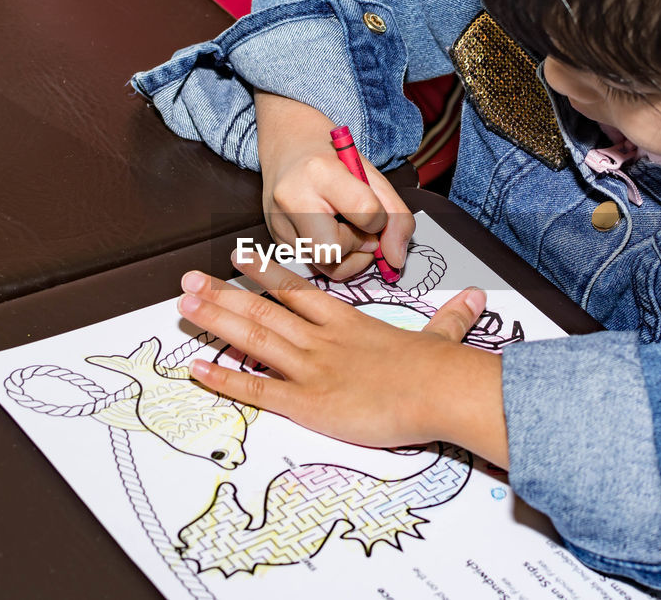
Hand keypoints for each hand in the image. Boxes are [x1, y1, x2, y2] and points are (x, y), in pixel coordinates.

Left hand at [177, 257, 508, 466]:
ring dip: (217, 322)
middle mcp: (323, 340)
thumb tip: (476, 299)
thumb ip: (451, 319)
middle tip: (187, 280)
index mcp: (349, 324)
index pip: (298, 292)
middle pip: (264, 310)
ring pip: (255, 339)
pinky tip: (197, 369)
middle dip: (223, 294)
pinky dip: (226, 379)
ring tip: (184, 306)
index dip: (265, 273)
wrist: (442, 390)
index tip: (239, 255)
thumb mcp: (442, 338)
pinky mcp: (309, 404)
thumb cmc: (442, 369)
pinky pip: (258, 391)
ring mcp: (312, 369)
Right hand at [256, 91, 414, 279]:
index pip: (365, 211)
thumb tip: (396, 260)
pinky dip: (333, 257)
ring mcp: (280, 223)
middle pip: (333, 251)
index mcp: (320, 172)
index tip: (376, 212)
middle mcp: (292, 199)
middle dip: (358, 246)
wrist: (289, 147)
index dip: (380, 219)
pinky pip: (316, 267)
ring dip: (348, 256)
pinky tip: (331, 234)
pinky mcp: (278, 240)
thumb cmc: (333, 159)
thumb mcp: (371, 174)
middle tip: (361, 228)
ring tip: (347, 232)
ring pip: (326, 267)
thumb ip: (395, 215)